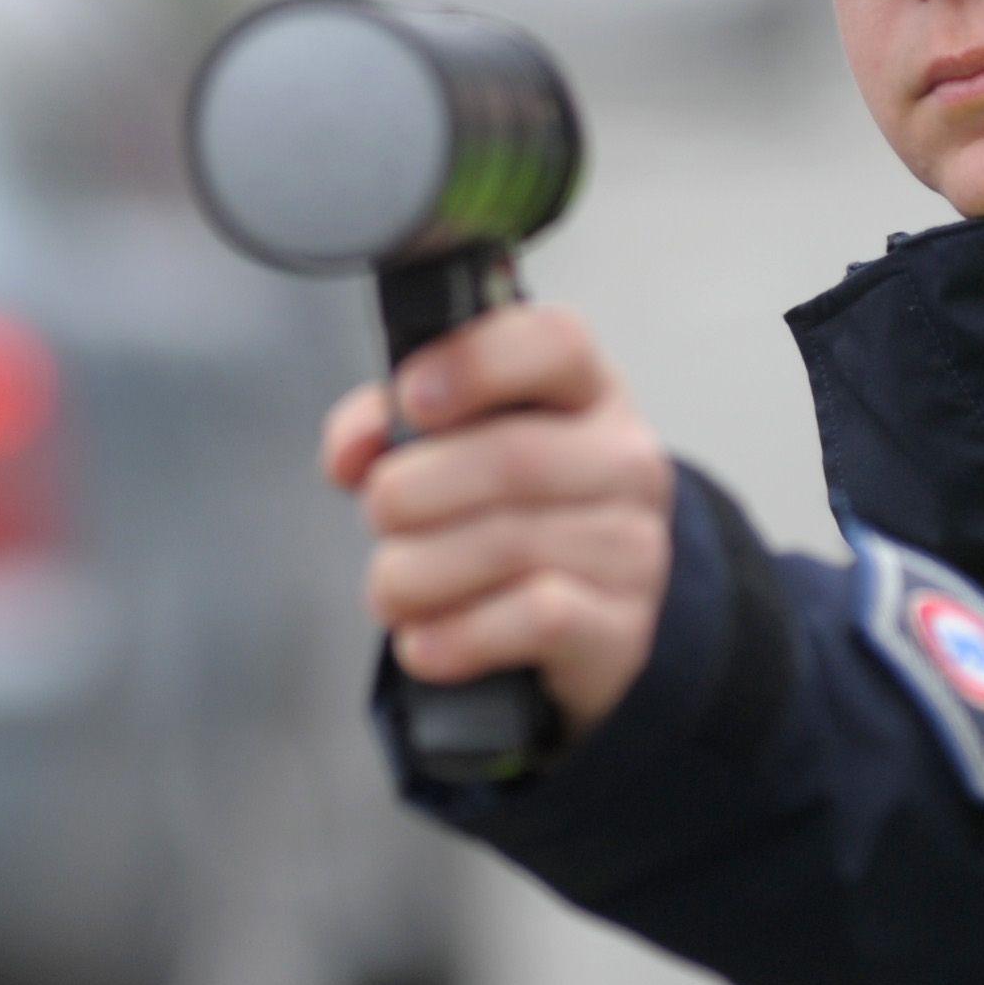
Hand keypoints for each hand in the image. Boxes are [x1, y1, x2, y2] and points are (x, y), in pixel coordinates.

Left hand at [318, 302, 675, 739]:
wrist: (584, 620)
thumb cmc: (510, 511)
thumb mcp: (457, 446)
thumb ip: (389, 424)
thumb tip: (350, 452)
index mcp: (584, 391)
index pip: (553, 343)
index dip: (473, 364)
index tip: (410, 400)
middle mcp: (624, 460)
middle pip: (512, 458)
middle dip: (412, 492)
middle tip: (377, 516)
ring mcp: (633, 546)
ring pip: (509, 546)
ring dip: (416, 573)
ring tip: (389, 588)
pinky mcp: (623, 628)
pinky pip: (534, 619)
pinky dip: (457, 635)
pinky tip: (422, 641)